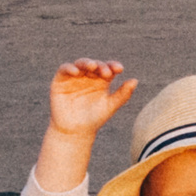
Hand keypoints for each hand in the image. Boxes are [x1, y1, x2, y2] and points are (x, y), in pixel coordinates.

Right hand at [34, 59, 136, 194]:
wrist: (75, 131)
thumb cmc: (94, 119)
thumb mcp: (110, 106)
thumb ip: (123, 95)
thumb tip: (135, 80)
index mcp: (101, 81)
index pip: (108, 68)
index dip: (113, 66)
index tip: (119, 69)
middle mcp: (88, 76)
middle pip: (95, 65)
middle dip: (101, 66)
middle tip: (106, 73)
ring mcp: (74, 77)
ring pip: (80, 64)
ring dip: (86, 63)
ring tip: (93, 66)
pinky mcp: (60, 80)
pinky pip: (64, 70)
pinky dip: (69, 68)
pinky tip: (76, 72)